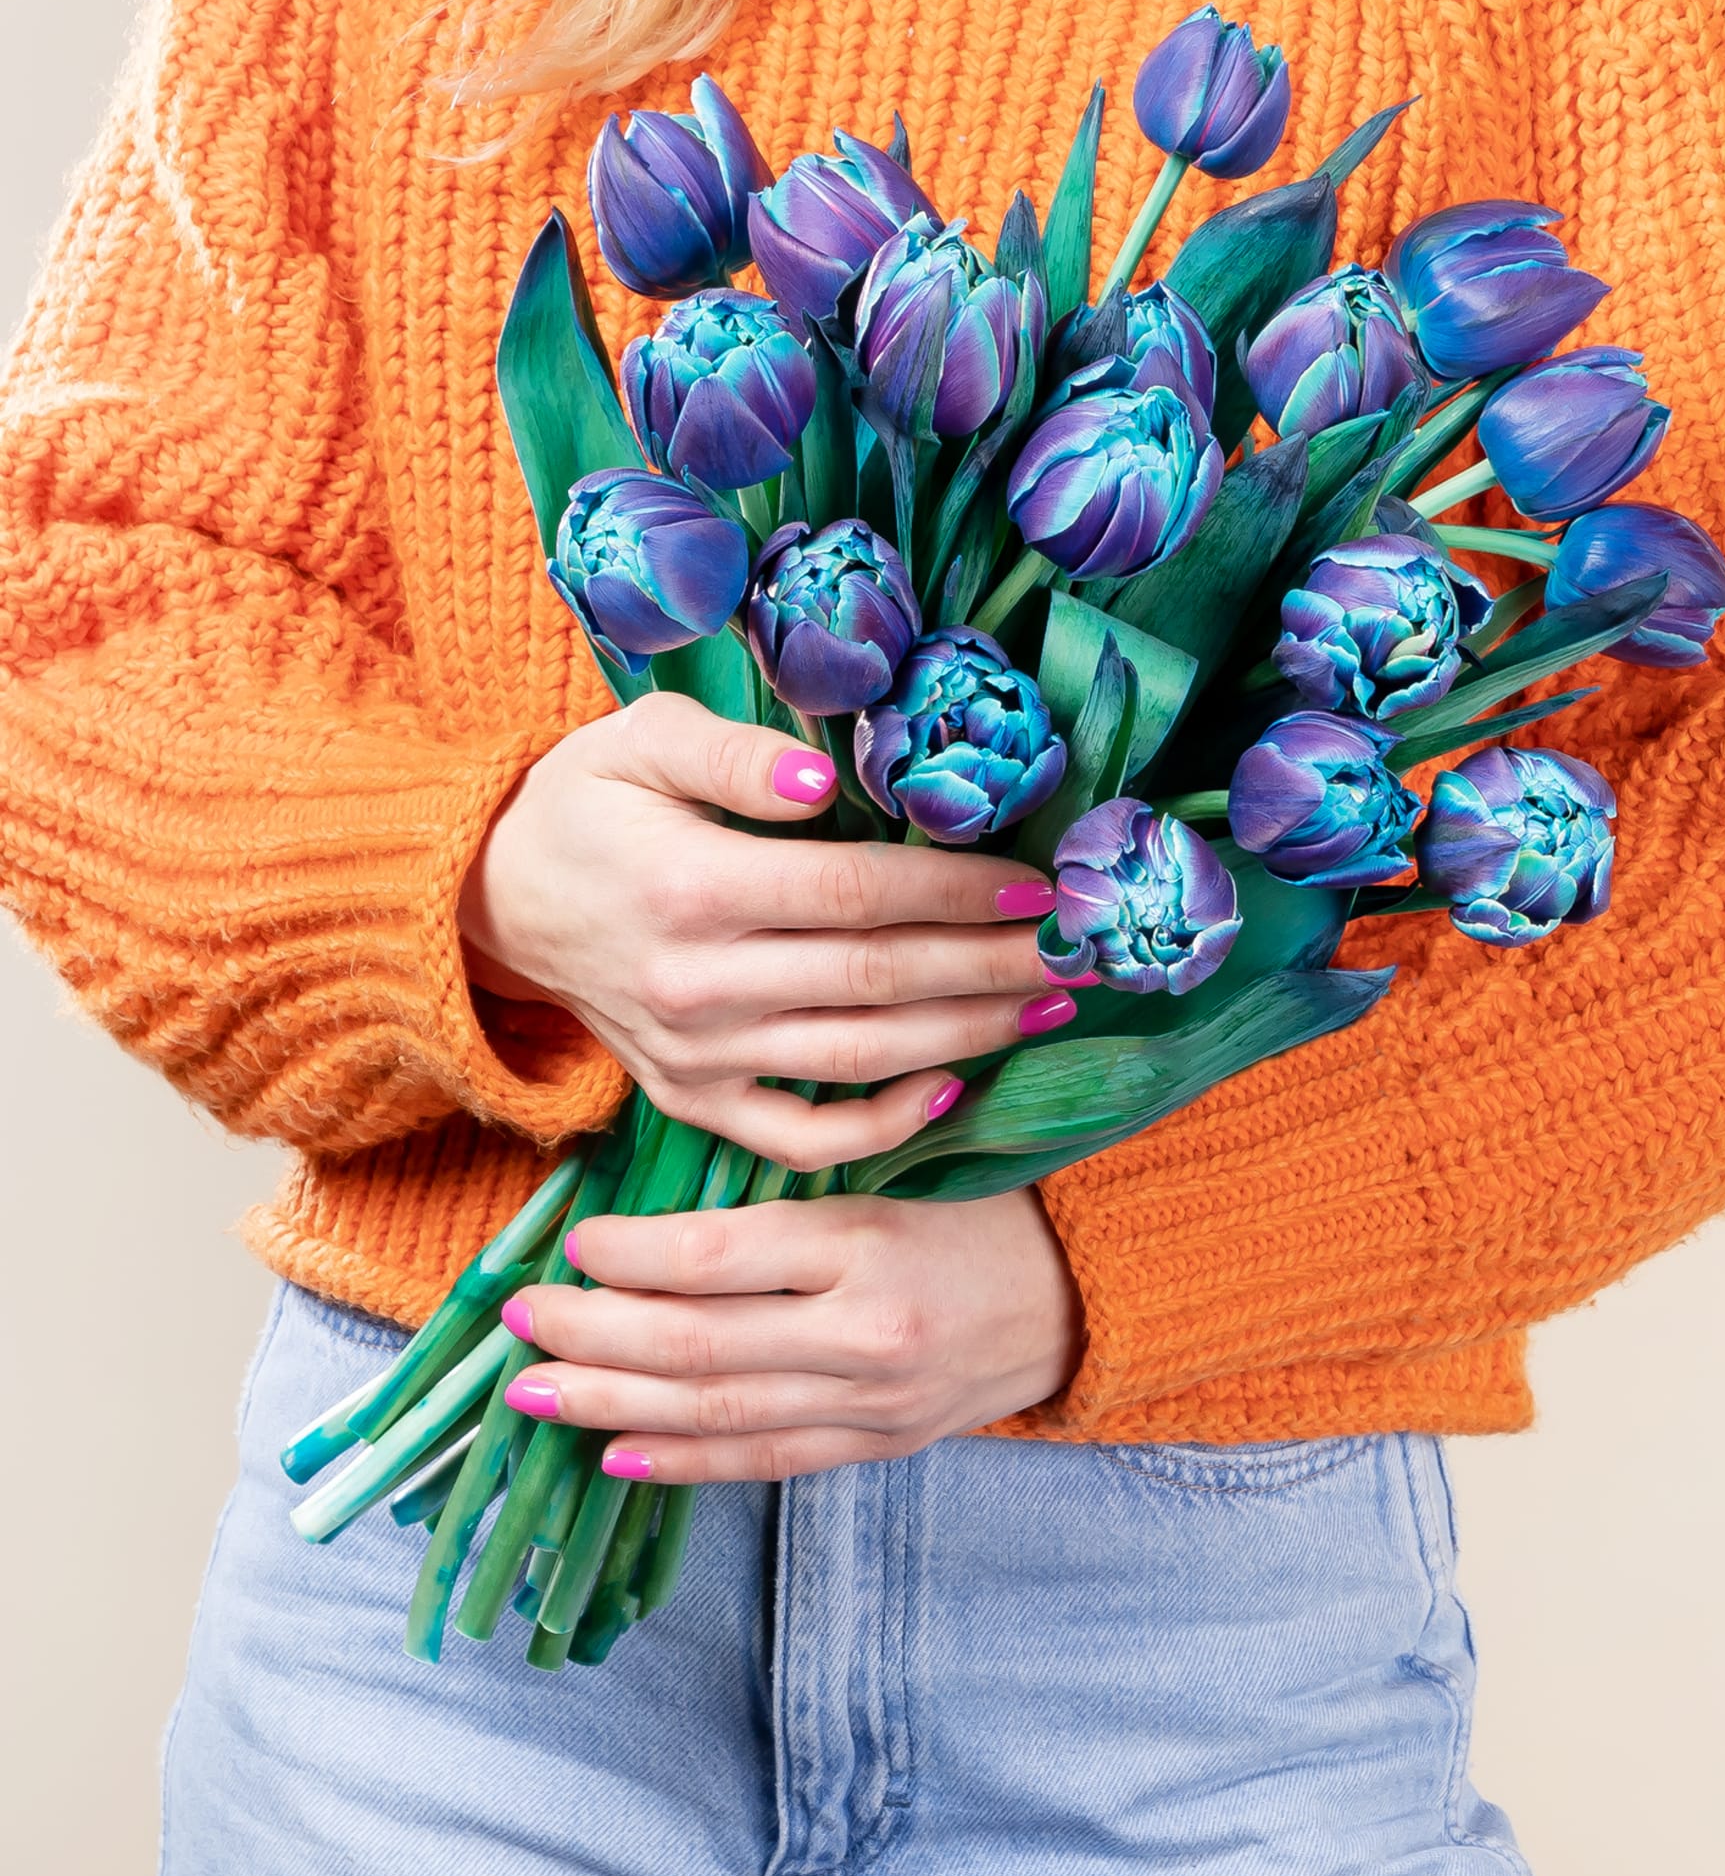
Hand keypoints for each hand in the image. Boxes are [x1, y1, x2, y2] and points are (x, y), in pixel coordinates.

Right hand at [458, 694, 1075, 1167]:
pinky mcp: (692, 1099)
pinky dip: (883, 1127)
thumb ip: (735, 752)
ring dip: (968, 1035)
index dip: (955, 892)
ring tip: (1049, 1006)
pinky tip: (953, 1090)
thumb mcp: (639, 740)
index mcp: (692, 886)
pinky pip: (802, 1136)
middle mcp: (698, 982)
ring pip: (860, 1056)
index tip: (1036, 886)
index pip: (855, 893)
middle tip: (1078, 951)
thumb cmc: (583, 804)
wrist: (495, 900)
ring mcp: (697, 1054)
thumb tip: (825, 773)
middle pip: (878, 979)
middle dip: (990, 966)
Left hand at [497, 1187, 1083, 1480]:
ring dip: (613, 1406)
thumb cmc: (980, 1208)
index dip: (629, 1255)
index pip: (717, 1258)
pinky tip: (617, 1455)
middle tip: (521, 1319)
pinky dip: (684, 1460)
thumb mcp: (894, 1174)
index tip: (573, 1237)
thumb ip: (790, 1201)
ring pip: (717, 1412)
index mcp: (866, 1242)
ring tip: (536, 1393)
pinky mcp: (877, 1446)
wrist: (1082, 1292)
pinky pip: (764, 1459)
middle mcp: (864, 1331)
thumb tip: (661, 1214)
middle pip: (697, 1344)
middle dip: (593, 1335)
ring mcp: (871, 1403)